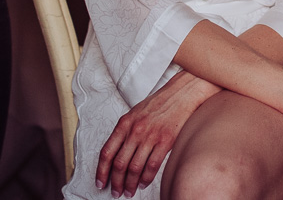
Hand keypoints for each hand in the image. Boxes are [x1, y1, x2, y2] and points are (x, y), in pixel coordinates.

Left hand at [97, 71, 217, 196]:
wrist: (182, 93)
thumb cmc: (159, 104)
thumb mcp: (135, 113)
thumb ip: (125, 132)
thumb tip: (117, 154)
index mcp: (124, 123)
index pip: (107, 152)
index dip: (102, 171)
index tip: (101, 182)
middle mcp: (135, 130)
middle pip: (119, 164)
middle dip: (116, 182)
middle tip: (116, 192)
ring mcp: (150, 136)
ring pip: (135, 168)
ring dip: (130, 184)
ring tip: (129, 191)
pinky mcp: (166, 141)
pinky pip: (152, 165)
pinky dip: (146, 178)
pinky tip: (143, 183)